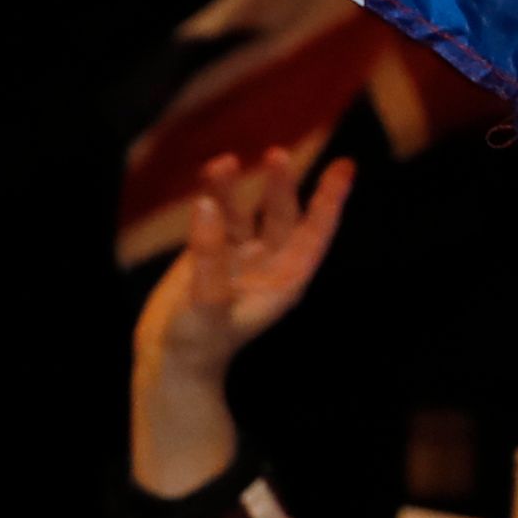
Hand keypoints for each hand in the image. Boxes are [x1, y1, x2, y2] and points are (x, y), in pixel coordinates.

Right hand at [131, 146, 353, 496]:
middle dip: (282, 186)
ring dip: (235, 189)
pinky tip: (210, 178)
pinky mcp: (209, 255)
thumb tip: (207, 205)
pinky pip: (216, 219)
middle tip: (276, 155)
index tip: (346, 167)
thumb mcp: (206, 306)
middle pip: (282, 216)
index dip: (331, 200)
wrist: (171, 361)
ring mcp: (238, 258)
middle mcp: (268, 265)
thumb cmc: (199, 344)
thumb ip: (208, 257)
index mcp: (286, 281)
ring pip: (243, 213)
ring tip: (223, 163)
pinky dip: (214, 198)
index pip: (315, 233)